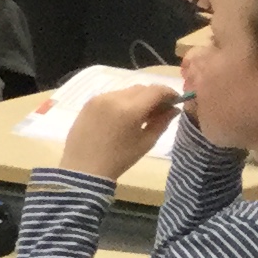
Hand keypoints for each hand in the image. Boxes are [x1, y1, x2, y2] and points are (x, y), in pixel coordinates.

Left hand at [60, 78, 182, 179]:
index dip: (169, 93)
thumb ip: (162, 122)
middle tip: (160, 110)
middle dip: (153, 96)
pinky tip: (122, 117)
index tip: (175, 102)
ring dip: (138, 98)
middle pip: (141, 88)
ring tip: (140, 115)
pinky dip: (122, 101)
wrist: (83, 168)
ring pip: (126, 91)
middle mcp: (113, 98)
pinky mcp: (88, 102)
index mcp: (129, 109)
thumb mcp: (146, 142)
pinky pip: (111, 96)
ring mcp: (98, 98)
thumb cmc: (118, 159)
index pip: (156, 90)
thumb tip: (174, 109)